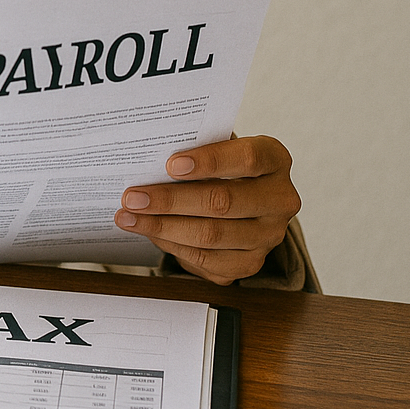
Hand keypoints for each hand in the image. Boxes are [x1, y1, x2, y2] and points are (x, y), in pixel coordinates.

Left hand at [114, 135, 300, 284]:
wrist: (241, 199)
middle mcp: (280, 200)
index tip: (170, 164)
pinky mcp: (251, 262)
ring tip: (129, 217)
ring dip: (162, 227)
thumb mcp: (215, 146)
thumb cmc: (221, 164)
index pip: (248, 158)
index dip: (209, 161)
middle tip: (133, 197)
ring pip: (211, 235)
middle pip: (223, 202)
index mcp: (275, 160)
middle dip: (170, 200)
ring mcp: (268, 235)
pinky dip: (172, 246)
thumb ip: (194, 147)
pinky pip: (207, 260)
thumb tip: (149, 155)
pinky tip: (149, 233)